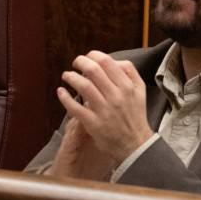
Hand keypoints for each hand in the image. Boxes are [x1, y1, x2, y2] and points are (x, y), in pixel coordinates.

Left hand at [52, 51, 153, 173]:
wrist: (135, 143)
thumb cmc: (134, 114)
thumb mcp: (139, 90)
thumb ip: (129, 72)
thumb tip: (112, 60)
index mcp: (127, 86)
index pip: (107, 62)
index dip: (93, 56)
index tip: (87, 58)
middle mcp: (116, 96)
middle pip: (94, 70)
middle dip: (80, 62)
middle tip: (75, 63)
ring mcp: (104, 110)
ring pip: (83, 86)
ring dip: (71, 77)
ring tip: (66, 75)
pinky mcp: (93, 123)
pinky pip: (75, 108)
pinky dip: (65, 98)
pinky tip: (60, 92)